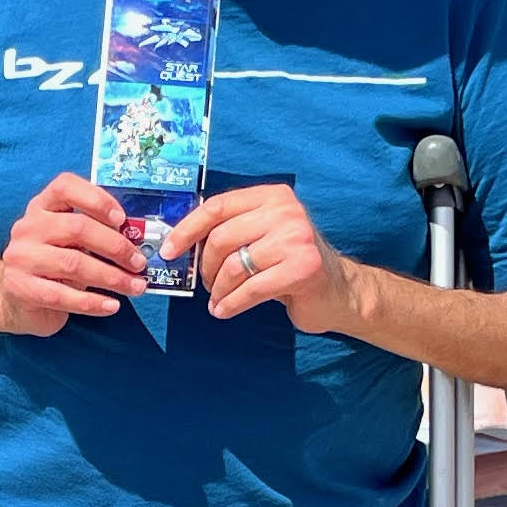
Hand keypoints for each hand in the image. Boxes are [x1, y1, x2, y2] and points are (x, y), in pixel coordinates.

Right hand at [0, 170, 145, 333]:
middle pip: (77, 228)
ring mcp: (21, 257)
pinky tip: (112, 306)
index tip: (122, 219)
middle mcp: (28, 227)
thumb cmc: (52, 265)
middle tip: (139, 263)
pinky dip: (92, 302)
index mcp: (42, 207)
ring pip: (73, 263)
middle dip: (115, 246)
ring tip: (135, 287)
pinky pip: (62, 295)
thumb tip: (136, 241)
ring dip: (111, 277)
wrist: (16, 300)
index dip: (96, 199)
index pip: (65, 187)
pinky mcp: (21, 288)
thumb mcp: (69, 241)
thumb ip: (94, 233)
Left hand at [170, 184, 359, 333]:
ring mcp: (297, 239)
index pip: (217, 206)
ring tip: (218, 299)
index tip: (169, 251)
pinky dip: (230, 304)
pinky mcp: (302, 268)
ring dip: (218, 290)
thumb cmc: (290, 264)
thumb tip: (181, 243)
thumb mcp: (263, 236)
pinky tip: (224, 311)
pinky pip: (250, 289)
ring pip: (233, 266)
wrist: (337, 291)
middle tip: (207, 283)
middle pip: (222, 237)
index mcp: (272, 196)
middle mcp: (286, 211)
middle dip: (206, 267)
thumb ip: (232, 230)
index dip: (187, 229)